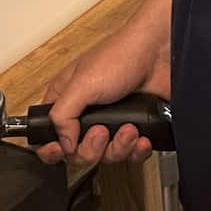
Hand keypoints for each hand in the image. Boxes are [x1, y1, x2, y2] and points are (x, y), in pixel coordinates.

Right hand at [35, 18, 170, 171]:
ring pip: (106, 156)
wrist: (162, 53)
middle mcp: (88, 113)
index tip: (60, 151)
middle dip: (92, 148)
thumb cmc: (122, 54)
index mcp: (68, 98)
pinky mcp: (134, 129)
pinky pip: (131, 155)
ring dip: (119, 147)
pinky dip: (137, 150)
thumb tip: (63, 143)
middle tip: (102, 131)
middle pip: (79, 152)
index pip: (48, 134)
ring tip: (128, 129)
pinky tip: (141, 137)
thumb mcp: (82, 83)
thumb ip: (63, 114)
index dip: (51, 149)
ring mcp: (112, 122)